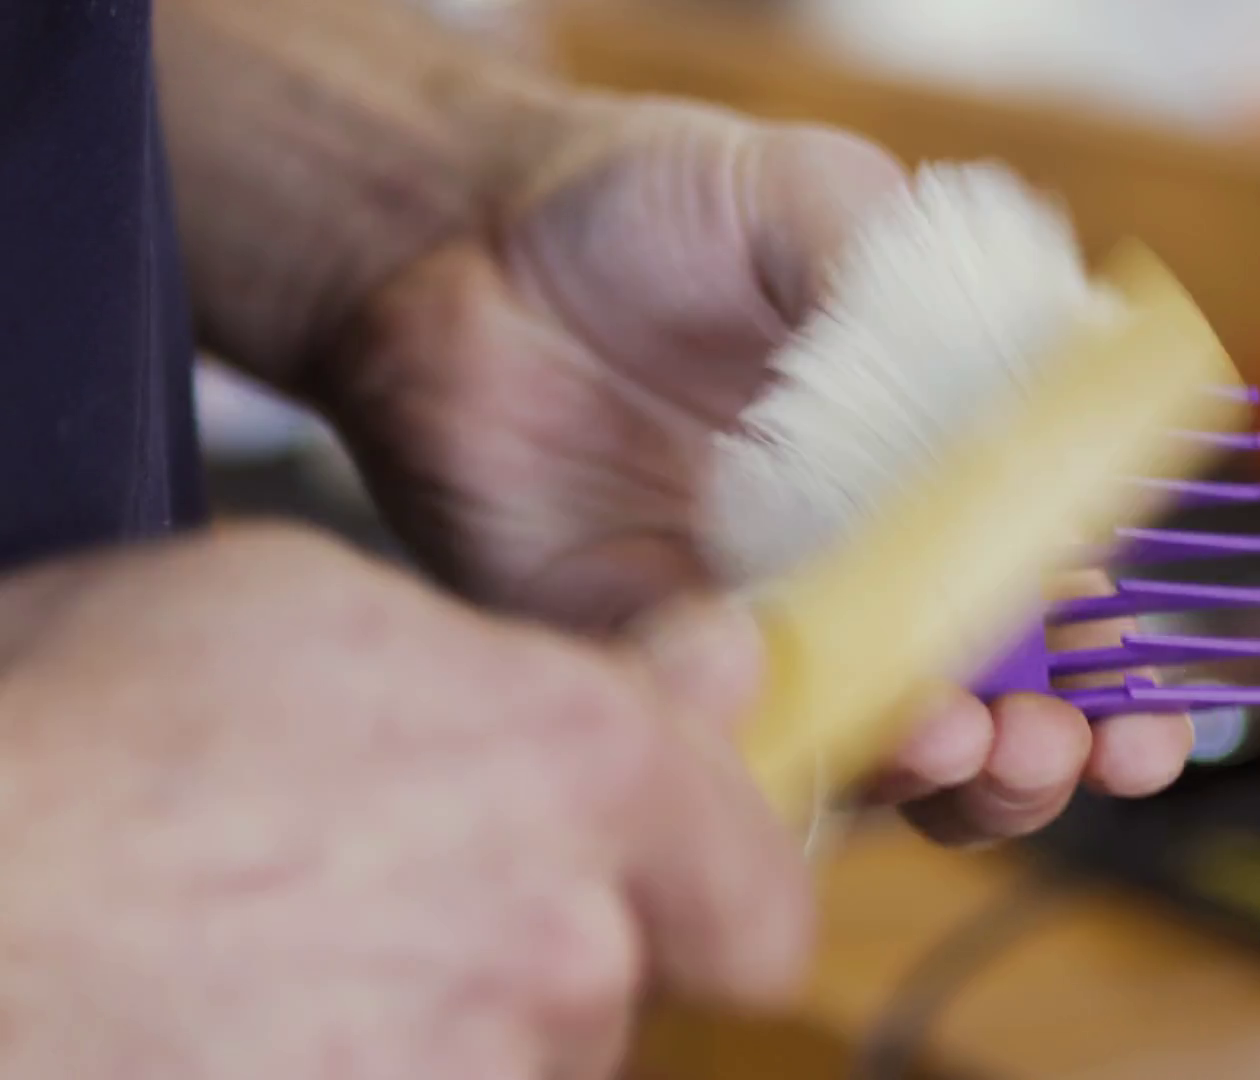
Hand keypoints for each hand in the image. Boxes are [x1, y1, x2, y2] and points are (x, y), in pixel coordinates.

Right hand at [0, 525, 806, 1077]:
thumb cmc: (62, 744)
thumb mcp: (298, 612)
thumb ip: (555, 664)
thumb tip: (718, 671)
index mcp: (574, 770)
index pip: (759, 887)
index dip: (706, 885)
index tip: (667, 881)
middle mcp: (561, 946)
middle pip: (619, 984)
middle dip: (536, 949)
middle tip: (388, 905)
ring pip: (518, 1066)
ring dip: (431, 1030)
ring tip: (271, 972)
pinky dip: (355, 1077)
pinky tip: (243, 1037)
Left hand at [316, 95, 1193, 843]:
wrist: (457, 246)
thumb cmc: (646, 206)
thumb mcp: (810, 197)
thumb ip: (923, 280)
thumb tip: (1056, 357)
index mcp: (938, 469)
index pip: (1062, 595)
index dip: (1122, 669)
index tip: (1150, 708)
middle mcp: (867, 565)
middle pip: (994, 706)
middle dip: (1052, 756)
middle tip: (1060, 744)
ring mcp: (769, 627)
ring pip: (883, 757)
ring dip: (951, 782)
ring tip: (963, 742)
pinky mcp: (663, 664)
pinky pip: (741, 754)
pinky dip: (800, 771)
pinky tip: (827, 732)